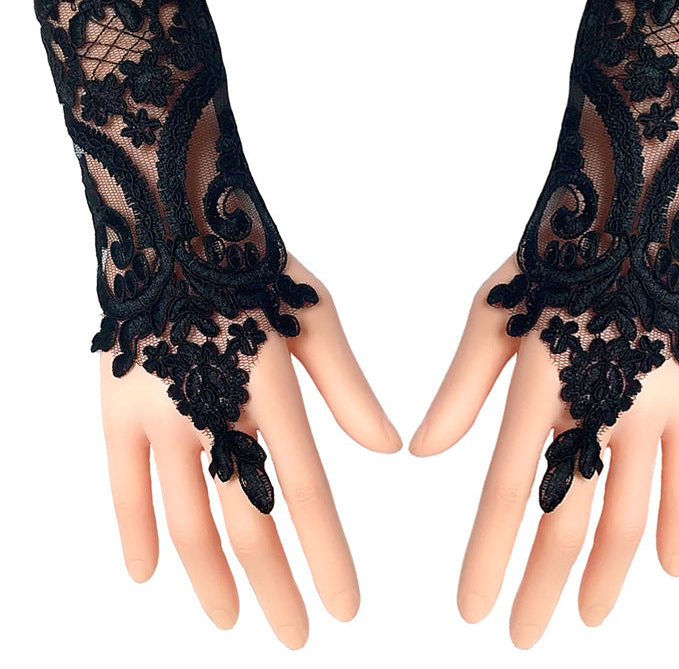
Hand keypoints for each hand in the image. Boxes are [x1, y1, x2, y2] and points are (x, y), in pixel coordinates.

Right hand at [100, 254, 400, 647]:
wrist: (179, 223)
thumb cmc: (258, 270)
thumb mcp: (316, 319)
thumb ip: (350, 389)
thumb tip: (391, 451)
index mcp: (272, 390)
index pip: (307, 495)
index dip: (327, 557)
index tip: (345, 610)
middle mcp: (213, 412)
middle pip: (248, 521)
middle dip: (276, 585)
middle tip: (296, 637)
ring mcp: (157, 413)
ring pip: (185, 517)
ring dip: (210, 577)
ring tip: (231, 622)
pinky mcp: (115, 406)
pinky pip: (120, 484)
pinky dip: (133, 532)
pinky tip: (148, 576)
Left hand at [410, 255, 678, 647]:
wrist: (623, 219)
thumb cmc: (544, 268)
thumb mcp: (489, 320)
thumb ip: (459, 391)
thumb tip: (419, 454)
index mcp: (535, 388)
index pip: (504, 495)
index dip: (486, 558)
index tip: (471, 611)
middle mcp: (594, 408)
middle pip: (565, 519)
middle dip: (540, 584)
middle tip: (522, 637)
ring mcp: (651, 407)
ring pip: (629, 512)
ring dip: (608, 574)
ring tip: (590, 620)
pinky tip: (669, 569)